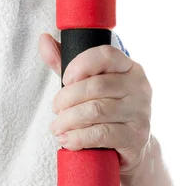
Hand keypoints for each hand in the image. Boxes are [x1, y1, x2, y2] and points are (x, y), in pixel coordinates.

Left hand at [39, 33, 152, 177]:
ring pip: (95, 110)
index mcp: (128, 67)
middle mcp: (139, 87)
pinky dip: (78, 137)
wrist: (126, 146)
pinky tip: (67, 140)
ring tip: (56, 127)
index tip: (65, 79)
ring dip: (68, 120)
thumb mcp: (83, 82)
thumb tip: (43, 39)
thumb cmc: (102, 106)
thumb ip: (63, 61)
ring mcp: (140, 113)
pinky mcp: (136, 138)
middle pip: (95, 86)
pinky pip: (101, 134)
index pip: (106, 55)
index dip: (80, 65)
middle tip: (55, 109)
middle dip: (66, 98)